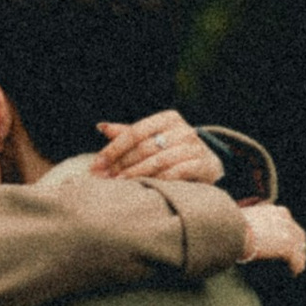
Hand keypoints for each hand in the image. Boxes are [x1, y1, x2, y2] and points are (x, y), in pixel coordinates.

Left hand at [91, 111, 220, 187]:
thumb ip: (128, 134)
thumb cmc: (173, 150)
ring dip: (137, 173)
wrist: (209, 164)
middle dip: (122, 164)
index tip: (96, 164)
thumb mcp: (152, 139)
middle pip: (145, 147)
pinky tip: (146, 187)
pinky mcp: (203, 164)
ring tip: (120, 184)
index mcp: (168, 118)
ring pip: (159, 160)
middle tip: (105, 178)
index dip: (114, 149)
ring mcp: (194, 146)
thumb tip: (101, 127)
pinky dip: (160, 180)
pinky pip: (178, 172)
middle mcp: (183, 129)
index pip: (135, 132)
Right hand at [240, 200, 305, 274]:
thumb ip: (254, 211)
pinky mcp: (287, 247)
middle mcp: (286, 220)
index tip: (285, 240)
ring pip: (300, 248)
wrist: (234, 230)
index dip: (289, 233)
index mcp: (278, 211)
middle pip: (299, 235)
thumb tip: (252, 208)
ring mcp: (289, 234)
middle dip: (298, 245)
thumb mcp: (247, 211)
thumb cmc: (233, 222)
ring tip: (296, 267)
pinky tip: (294, 273)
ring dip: (299, 257)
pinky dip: (296, 267)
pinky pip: (296, 260)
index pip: (290, 223)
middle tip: (295, 255)